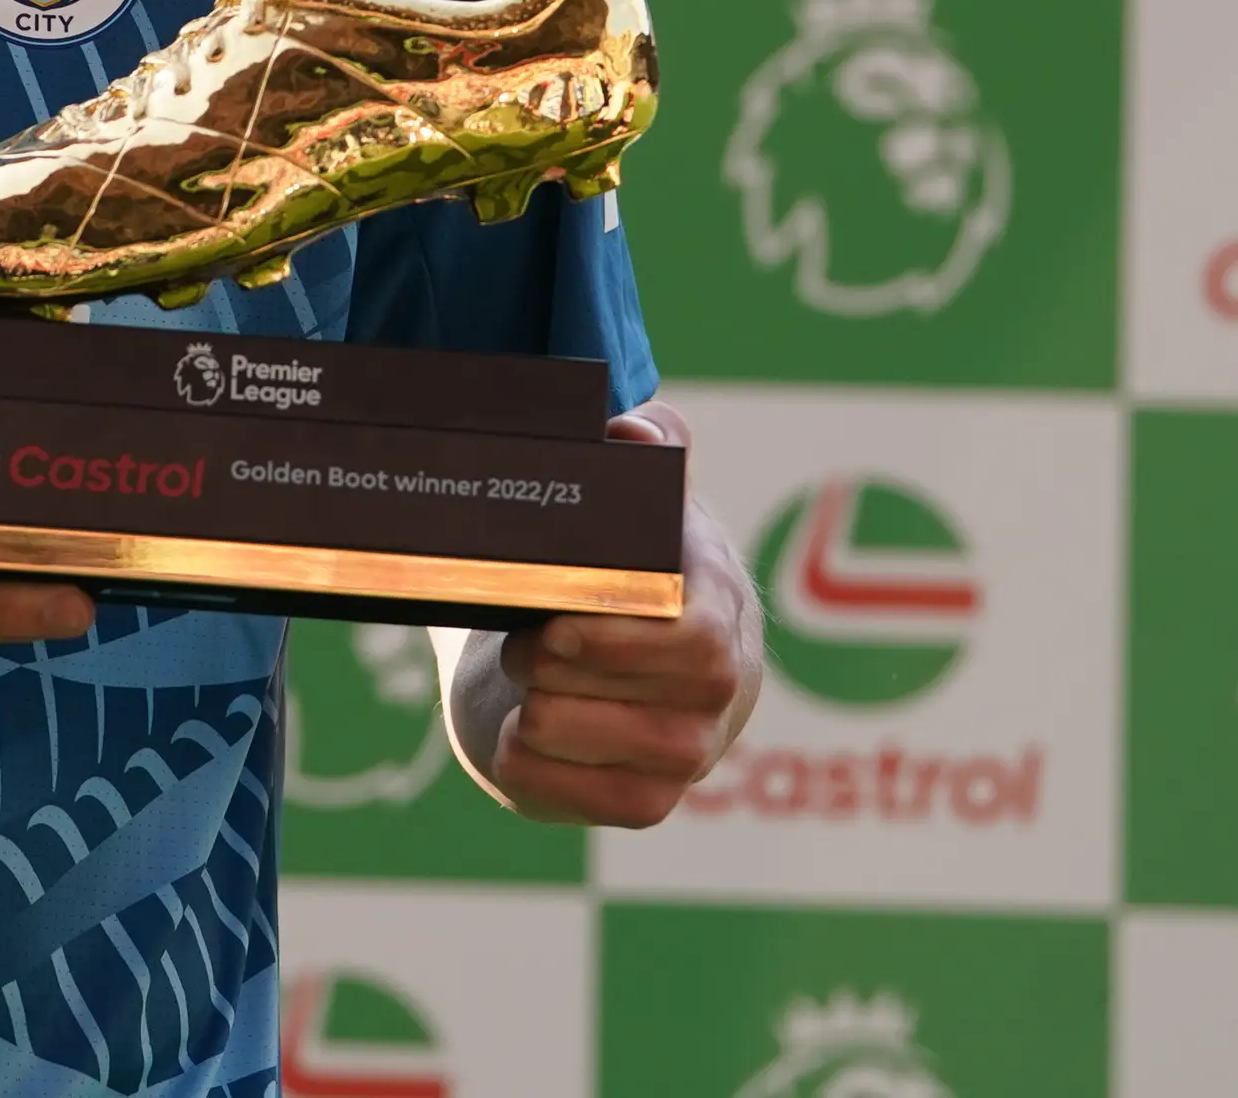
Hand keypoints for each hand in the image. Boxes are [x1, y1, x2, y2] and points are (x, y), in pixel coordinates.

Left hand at [476, 400, 759, 826]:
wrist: (564, 637)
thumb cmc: (597, 558)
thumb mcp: (619, 499)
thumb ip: (640, 448)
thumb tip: (629, 430)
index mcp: (720, 607)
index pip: (700, 643)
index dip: (622, 642)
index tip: (553, 626)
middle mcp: (723, 689)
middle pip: (671, 711)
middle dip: (574, 680)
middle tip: (520, 647)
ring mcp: (692, 751)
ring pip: (642, 767)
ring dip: (557, 725)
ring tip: (521, 686)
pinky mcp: (648, 798)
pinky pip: (610, 807)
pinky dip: (546, 776)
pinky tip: (515, 739)